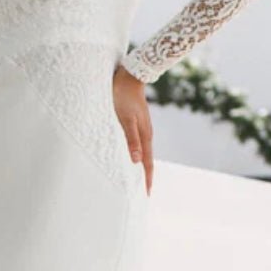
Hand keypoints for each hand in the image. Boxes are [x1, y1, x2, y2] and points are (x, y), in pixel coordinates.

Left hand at [113, 64, 152, 194]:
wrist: (130, 76)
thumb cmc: (123, 97)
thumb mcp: (125, 119)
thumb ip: (131, 139)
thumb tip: (135, 161)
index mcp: (145, 136)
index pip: (147, 163)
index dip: (146, 180)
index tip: (146, 195)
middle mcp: (146, 134)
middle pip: (147, 161)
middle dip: (145, 177)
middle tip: (142, 193)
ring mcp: (142, 128)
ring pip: (142, 153)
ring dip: (140, 167)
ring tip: (136, 179)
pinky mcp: (136, 123)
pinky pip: (138, 145)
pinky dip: (136, 155)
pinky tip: (131, 157)